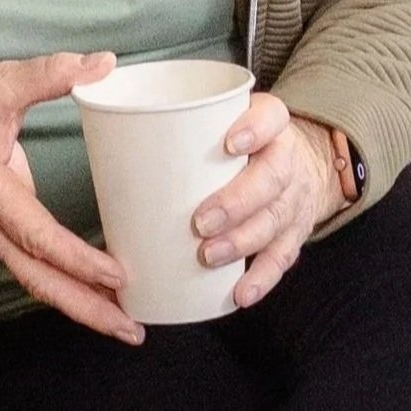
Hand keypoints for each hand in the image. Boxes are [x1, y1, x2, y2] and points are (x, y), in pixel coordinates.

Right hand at [0, 53, 140, 343]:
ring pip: (37, 281)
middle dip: (85, 306)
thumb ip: (50, 74)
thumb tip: (103, 64)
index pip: (37, 234)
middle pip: (38, 278)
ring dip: (80, 306)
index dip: (77, 258)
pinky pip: (36, 270)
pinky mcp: (0, 233)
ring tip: (124, 326)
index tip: (117, 275)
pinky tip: (99, 299)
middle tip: (130, 329)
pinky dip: (68, 289)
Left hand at [191, 96, 346, 309]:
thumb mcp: (222, 129)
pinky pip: (280, 260)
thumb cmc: (239, 151)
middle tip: (200, 222)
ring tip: (208, 257)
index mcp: (270, 127)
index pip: (271, 117)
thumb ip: (184, 134)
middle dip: (236, 202)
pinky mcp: (293, 236)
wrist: (298, 169)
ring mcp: (292, 201)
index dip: (255, 129)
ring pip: (273, 221)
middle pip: (271, 179)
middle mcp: (286, 162)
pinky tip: (240, 293)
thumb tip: (112, 153)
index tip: (230, 144)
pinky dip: (261, 278)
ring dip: (241, 243)